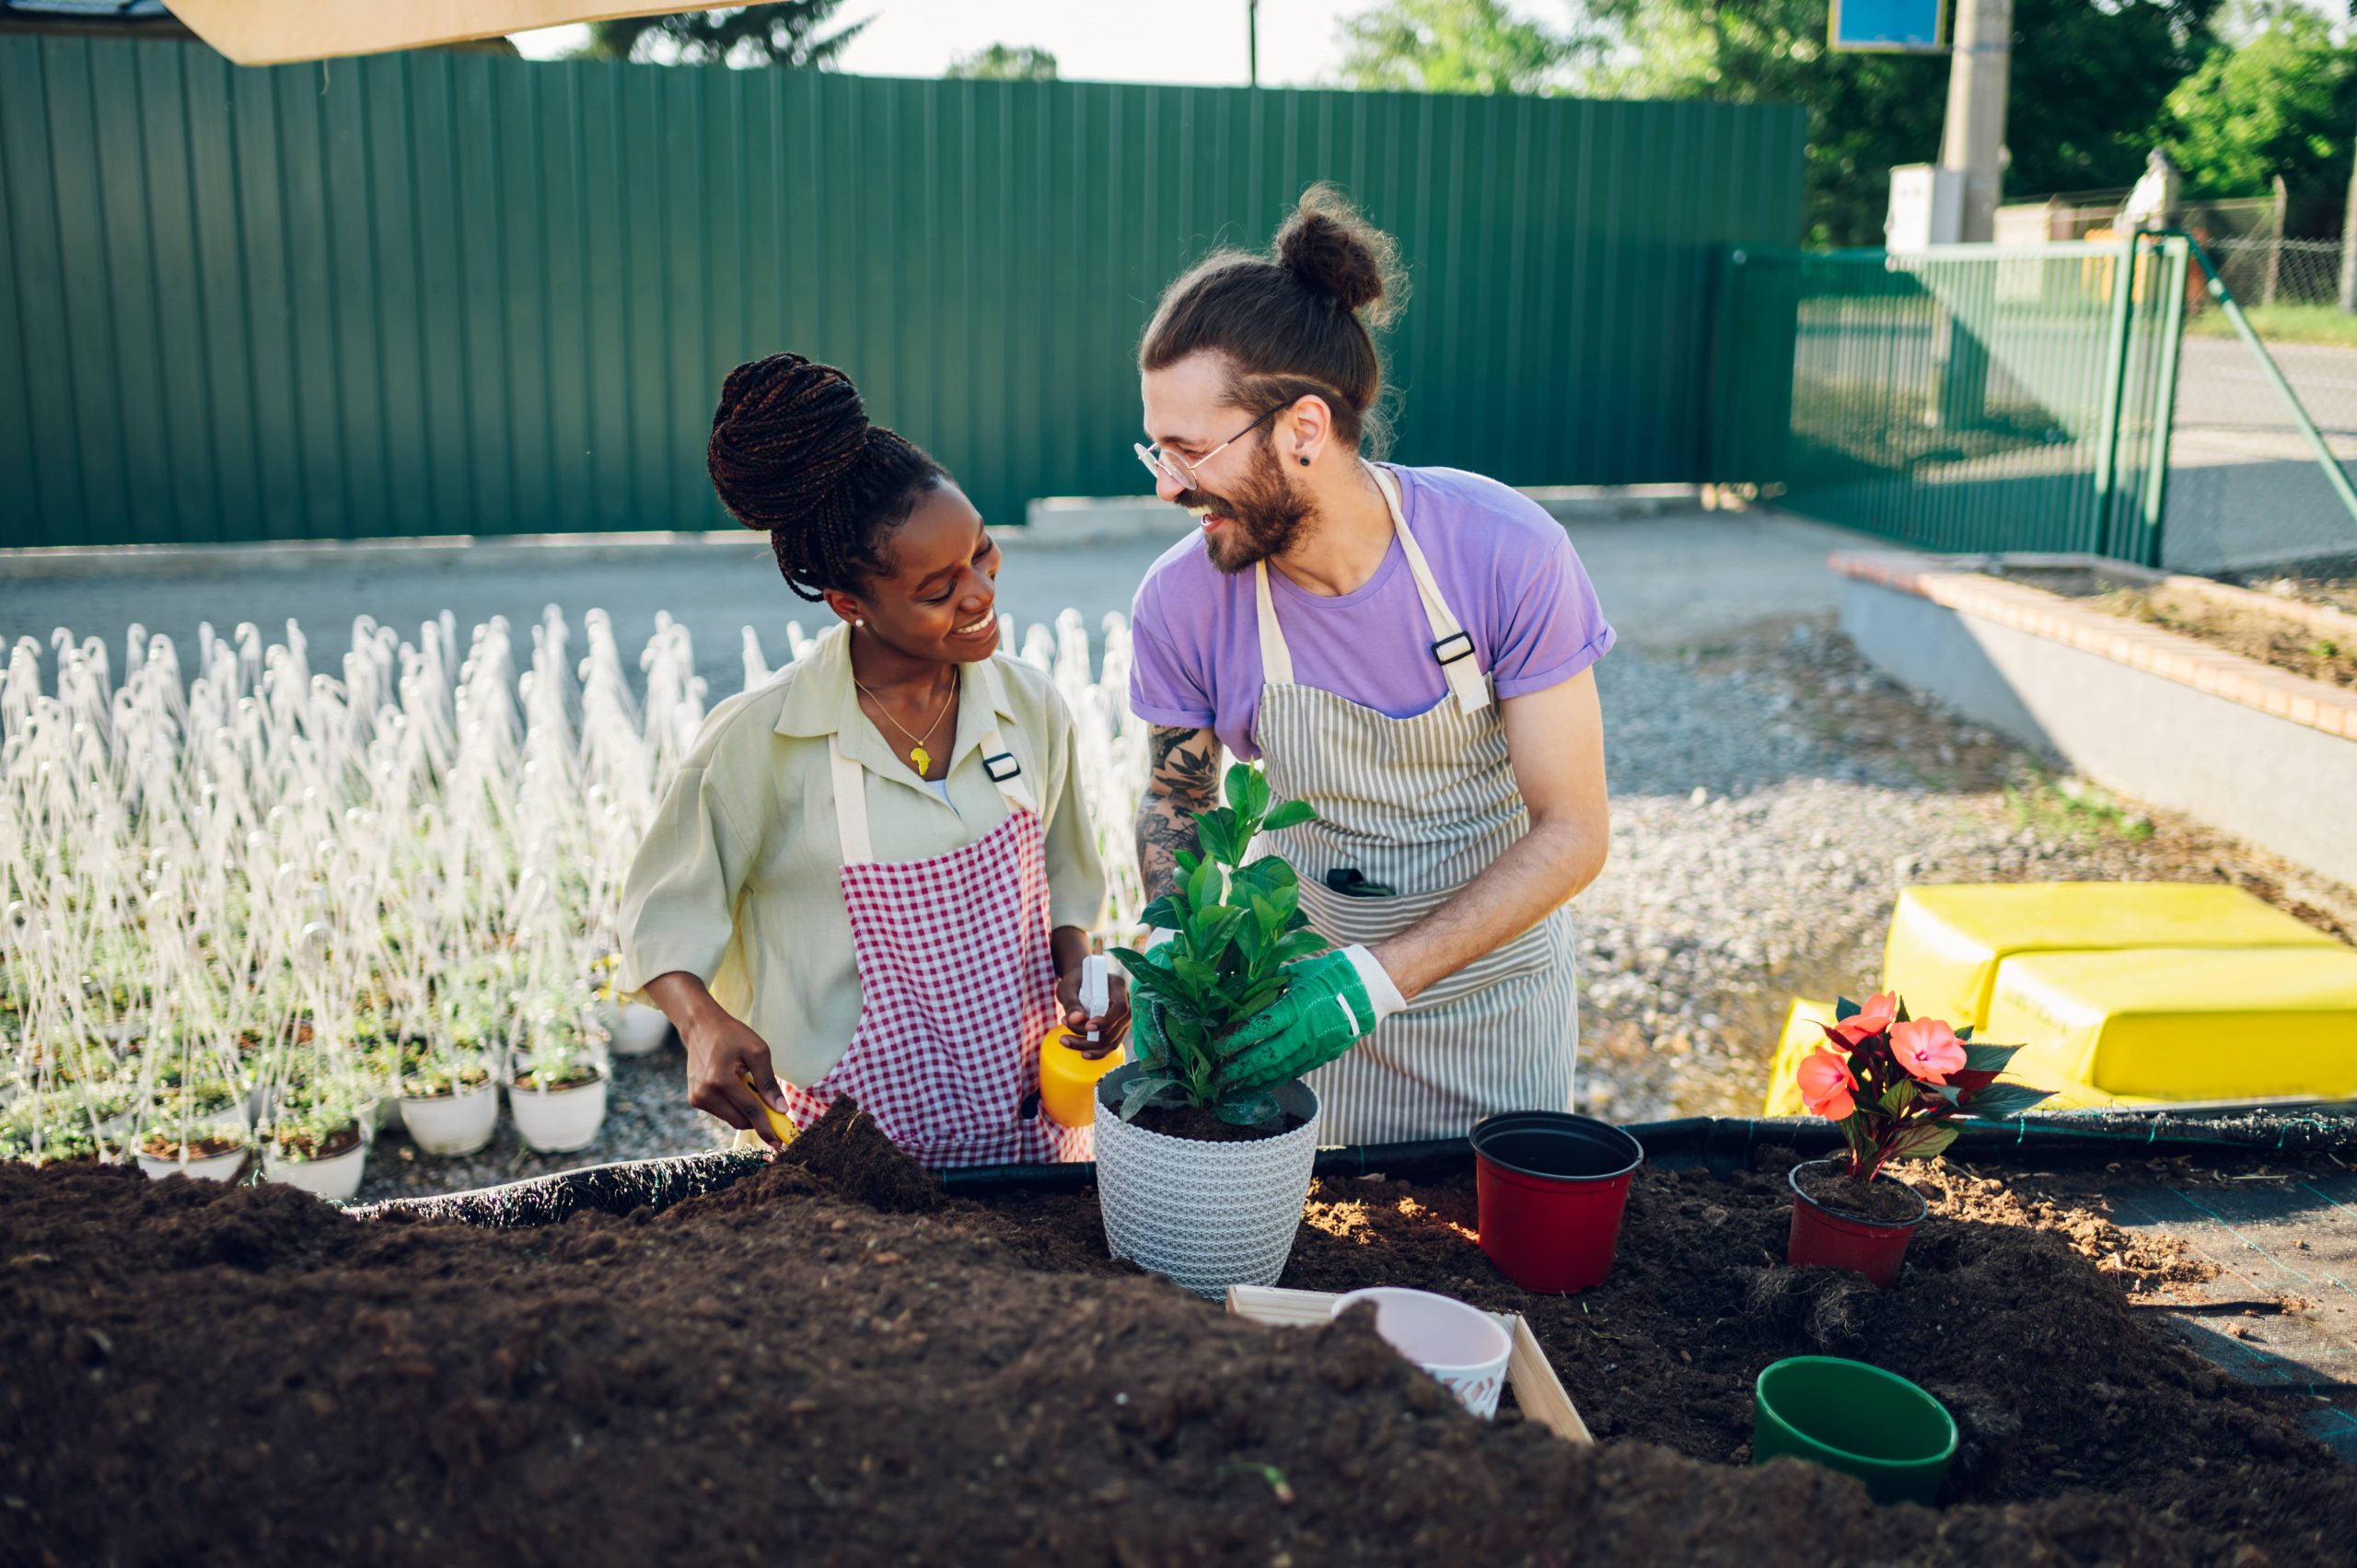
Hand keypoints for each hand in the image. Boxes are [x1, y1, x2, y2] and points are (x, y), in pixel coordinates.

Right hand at [680, 1003, 791, 1149]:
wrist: (701, 1027)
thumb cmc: (732, 1036)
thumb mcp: (757, 1052)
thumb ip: (768, 1082)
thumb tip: (780, 1109)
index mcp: (720, 1080)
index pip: (750, 1111)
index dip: (767, 1127)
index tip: (779, 1143)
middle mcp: (705, 1092)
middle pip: (740, 1121)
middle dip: (759, 1120)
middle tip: (773, 1111)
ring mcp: (697, 1098)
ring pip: (731, 1119)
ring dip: (745, 1112)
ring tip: (748, 1086)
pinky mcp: (694, 1100)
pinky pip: (722, 1113)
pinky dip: (734, 1107)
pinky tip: (735, 1087)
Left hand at [1055, 967, 1130, 1059]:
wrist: (1079, 983)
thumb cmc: (1075, 982)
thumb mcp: (1068, 987)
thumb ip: (1071, 1002)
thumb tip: (1076, 1019)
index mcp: (1118, 986)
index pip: (1120, 1008)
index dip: (1106, 1020)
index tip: (1087, 1026)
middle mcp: (1126, 1003)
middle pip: (1114, 1028)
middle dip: (1089, 1037)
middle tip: (1064, 1036)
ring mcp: (1123, 1019)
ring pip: (1111, 1041)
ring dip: (1088, 1047)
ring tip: (1065, 1041)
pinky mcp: (1117, 1030)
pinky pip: (1110, 1046)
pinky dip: (1096, 1052)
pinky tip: (1082, 1053)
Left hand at [1222, 948, 1387, 1091]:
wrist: (1368, 990)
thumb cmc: (1330, 974)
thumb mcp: (1298, 971)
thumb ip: (1271, 983)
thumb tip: (1240, 987)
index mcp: (1298, 1006)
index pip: (1261, 1027)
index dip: (1237, 1039)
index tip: (1217, 1046)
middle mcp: (1307, 1031)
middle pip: (1268, 1055)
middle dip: (1240, 1068)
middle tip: (1217, 1077)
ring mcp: (1317, 1047)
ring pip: (1282, 1069)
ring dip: (1255, 1079)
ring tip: (1233, 1086)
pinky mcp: (1325, 1056)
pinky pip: (1297, 1071)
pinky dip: (1276, 1079)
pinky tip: (1260, 1083)